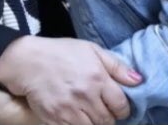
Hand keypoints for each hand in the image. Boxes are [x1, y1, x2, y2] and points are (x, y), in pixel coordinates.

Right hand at [0, 36, 140, 124]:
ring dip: (93, 123)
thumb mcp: (91, 50)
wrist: (28, 61)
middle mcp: (86, 96)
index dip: (122, 108)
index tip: (117, 105)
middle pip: (108, 121)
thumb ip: (117, 66)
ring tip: (87, 111)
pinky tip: (75, 116)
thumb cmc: (61, 53)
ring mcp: (70, 110)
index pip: (121, 106)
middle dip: (107, 116)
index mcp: (98, 78)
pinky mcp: (56, 120)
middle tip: (100, 107)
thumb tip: (139, 81)